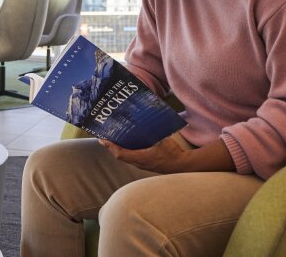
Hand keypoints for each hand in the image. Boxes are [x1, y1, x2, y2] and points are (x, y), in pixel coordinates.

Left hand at [98, 133, 235, 174]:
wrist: (183, 166)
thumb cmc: (173, 154)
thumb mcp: (163, 140)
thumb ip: (154, 131)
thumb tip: (148, 118)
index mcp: (140, 158)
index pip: (119, 154)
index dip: (110, 146)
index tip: (102, 138)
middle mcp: (139, 163)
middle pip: (120, 155)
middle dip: (112, 145)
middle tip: (106, 135)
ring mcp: (143, 164)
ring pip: (126, 156)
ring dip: (119, 147)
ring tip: (115, 136)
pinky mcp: (147, 163)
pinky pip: (134, 156)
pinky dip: (128, 149)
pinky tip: (131, 141)